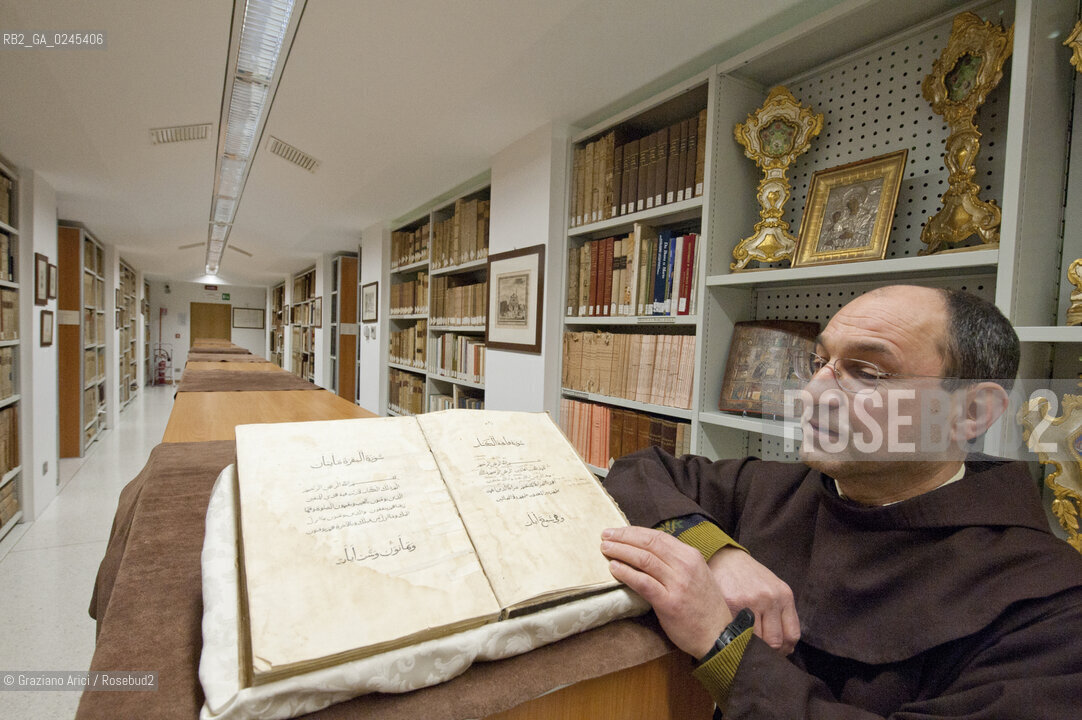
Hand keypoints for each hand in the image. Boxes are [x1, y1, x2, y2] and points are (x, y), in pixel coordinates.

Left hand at [601, 526, 731, 658]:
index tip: (617, 531)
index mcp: (691, 556)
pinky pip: (643, 582)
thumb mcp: (696, 574)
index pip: (658, 536)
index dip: (634, 531)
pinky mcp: (669, 603)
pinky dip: (626, 572)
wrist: (718, 635)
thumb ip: (675, 561)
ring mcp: (678, 584)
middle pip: (649, 543)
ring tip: (605, 549)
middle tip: (605, 535)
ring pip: (644, 559)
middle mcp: (685, 566)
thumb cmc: (703, 606)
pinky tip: (614, 568)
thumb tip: (646, 550)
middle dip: (624, 537)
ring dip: (621, 552)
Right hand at [708, 547, 799, 654]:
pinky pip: (738, 632)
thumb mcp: (771, 589)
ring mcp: (751, 601)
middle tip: (758, 654)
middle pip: (775, 641)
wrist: (725, 557)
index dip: (784, 649)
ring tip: (745, 646)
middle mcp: (770, 598)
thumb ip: (779, 613)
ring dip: (751, 647)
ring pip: (757, 641)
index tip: (775, 654)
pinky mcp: (732, 603)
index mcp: (784, 595)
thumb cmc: (749, 576)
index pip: (792, 635)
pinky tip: (733, 637)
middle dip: (768, 652)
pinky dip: (736, 639)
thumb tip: (785, 647)